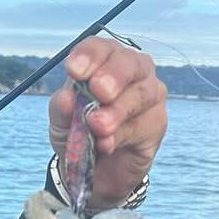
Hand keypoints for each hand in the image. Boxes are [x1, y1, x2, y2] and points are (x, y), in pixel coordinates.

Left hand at [49, 37, 166, 208]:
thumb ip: (61, 109)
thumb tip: (65, 97)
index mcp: (104, 61)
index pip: (100, 48)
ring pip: (141, 92)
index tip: (74, 71)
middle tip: (99, 91)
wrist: (97, 170)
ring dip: (118, 109)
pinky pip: (144, 124)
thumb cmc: (80, 133)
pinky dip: (122, 134)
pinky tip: (106, 144)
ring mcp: (149, 94)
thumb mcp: (61, 122)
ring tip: (98, 126)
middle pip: (130, 62)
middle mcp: (132, 70)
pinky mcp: (157, 122)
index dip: (89, 56)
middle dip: (114, 75)